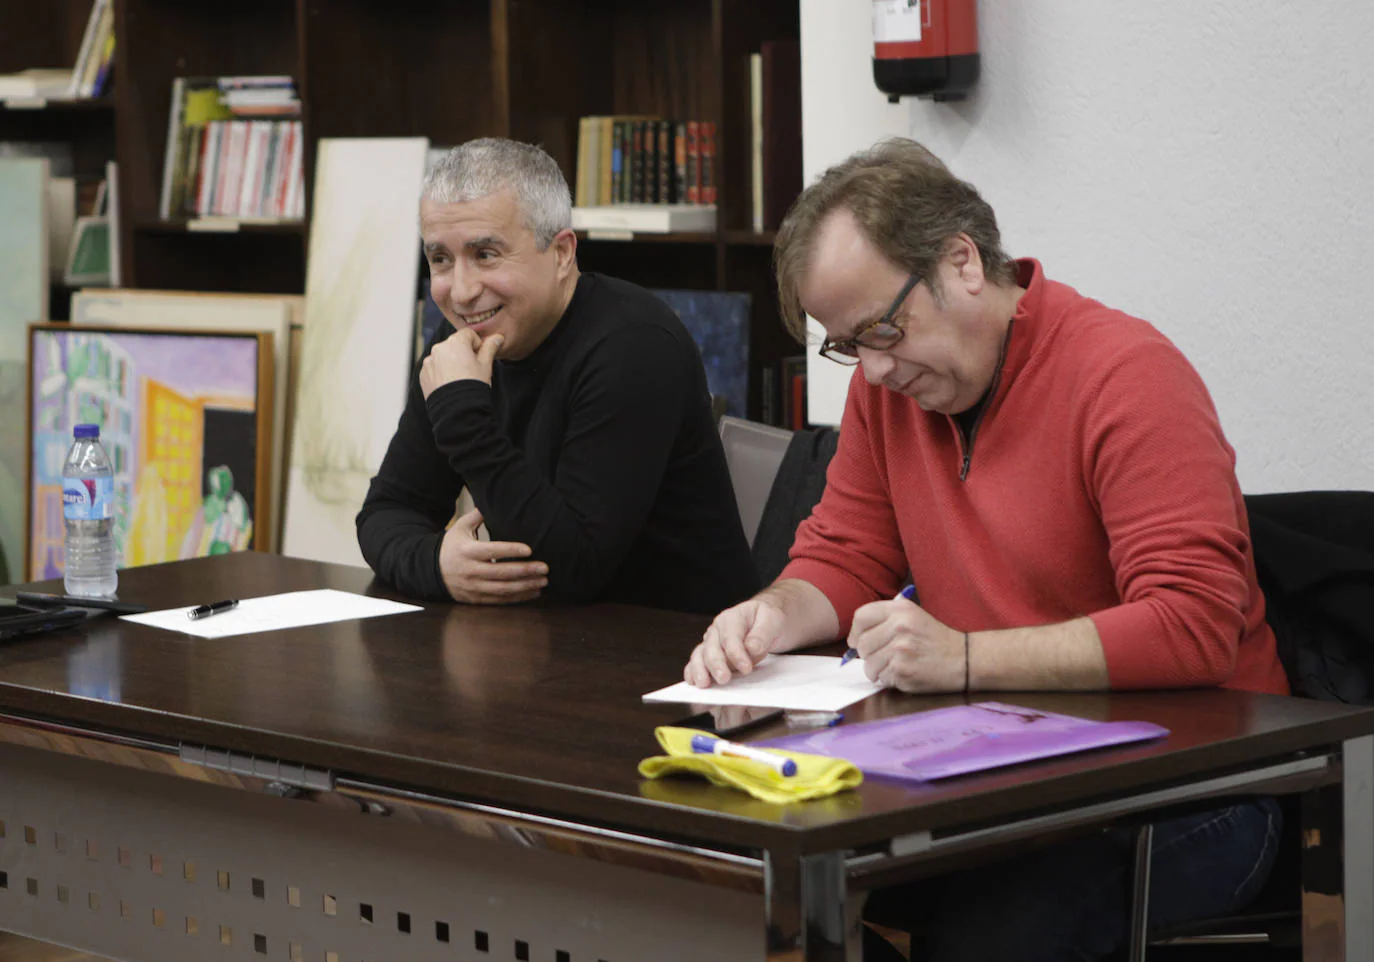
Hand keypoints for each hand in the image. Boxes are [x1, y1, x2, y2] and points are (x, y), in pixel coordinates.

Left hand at [420, 329, 502, 397]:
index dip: (477, 345)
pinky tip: (450, 384)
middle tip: (470, 370)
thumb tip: (497, 337)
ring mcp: (429, 361)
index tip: (479, 357)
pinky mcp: (423, 374)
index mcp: (455, 342)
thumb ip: (490, 347)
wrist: (457, 409)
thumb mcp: (486, 365)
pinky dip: (441, 373)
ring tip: (459, 379)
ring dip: (451, 362)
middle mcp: (439, 348)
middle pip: (454, 344)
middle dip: (463, 353)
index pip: (468, 334)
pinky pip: (434, 368)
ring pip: (443, 356)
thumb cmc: (473, 385)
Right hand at [438, 509, 547, 604]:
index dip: (511, 551)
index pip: (492, 550)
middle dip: (525, 571)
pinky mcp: (476, 598)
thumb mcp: (460, 528)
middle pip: (502, 572)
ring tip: (543, 581)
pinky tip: (533, 592)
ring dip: (526, 586)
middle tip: (545, 567)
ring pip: (503, 589)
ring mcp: (473, 587)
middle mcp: (471, 570)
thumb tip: (495, 498)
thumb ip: (477, 515)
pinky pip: (500, 600)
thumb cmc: (451, 545)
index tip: (529, 549)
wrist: (430, 570)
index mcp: (468, 551)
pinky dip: (518, 598)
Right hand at [684, 597, 788, 687]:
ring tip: (704, 683)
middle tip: (724, 679)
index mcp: (732, 618)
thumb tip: (751, 648)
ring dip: (700, 670)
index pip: (731, 637)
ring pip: (700, 655)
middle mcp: (717, 630)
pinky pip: (696, 663)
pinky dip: (692, 672)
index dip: (736, 654)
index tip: (746, 668)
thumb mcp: (773, 620)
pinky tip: (693, 682)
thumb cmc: (768, 620)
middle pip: (712, 647)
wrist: (764, 621)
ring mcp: (711, 642)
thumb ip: (763, 634)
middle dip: (717, 664)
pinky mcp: (708, 655)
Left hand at [850, 596, 964, 691]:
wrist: (964, 659)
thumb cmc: (935, 639)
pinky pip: (881, 678)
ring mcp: (900, 650)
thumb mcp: (913, 616)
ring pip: (868, 665)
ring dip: (877, 669)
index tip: (858, 641)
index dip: (855, 632)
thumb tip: (854, 637)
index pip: (861, 617)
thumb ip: (885, 619)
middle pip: (861, 644)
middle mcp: (899, 627)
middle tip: (883, 656)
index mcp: (900, 610)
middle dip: (867, 654)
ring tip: (895, 665)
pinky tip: (904, 673)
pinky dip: (889, 679)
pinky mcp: (903, 671)